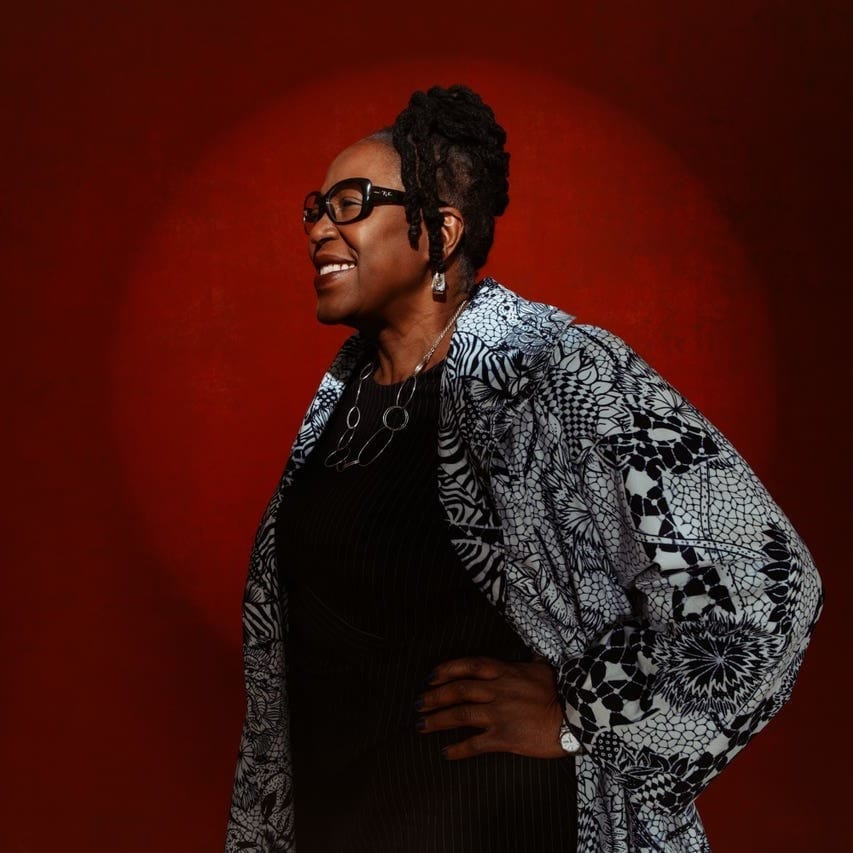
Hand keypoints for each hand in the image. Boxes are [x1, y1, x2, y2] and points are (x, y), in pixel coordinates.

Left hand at [415, 655, 565, 759]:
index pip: (469, 665)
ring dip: (437, 720)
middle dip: (435, 696)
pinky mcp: (505, 737)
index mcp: (505, 672)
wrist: (576, 716)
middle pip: (458, 690)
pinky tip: (445, 752)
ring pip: (460, 714)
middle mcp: (498, 690)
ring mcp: (499, 714)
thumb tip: (530, 655)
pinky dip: (457, 748)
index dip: (446, 670)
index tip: (431, 676)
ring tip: (421, 725)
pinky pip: (475, 743)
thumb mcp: (542, 669)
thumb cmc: (562, 692)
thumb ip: (529, 663)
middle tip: (419, 703)